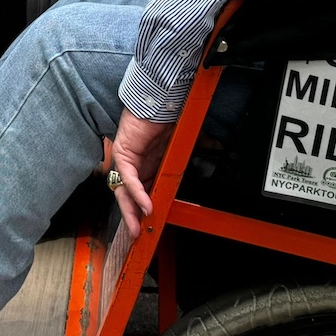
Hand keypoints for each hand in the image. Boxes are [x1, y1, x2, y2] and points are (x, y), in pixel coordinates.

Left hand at [109, 112, 173, 236]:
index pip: (140, 193)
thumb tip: (212, 158)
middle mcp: (134, 164)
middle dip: (132, 217)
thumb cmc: (167, 120)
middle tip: (138, 235)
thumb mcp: (177, 150)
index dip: (142, 210)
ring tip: (138, 227)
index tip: (149, 225)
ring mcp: (126, 159)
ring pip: (124, 190)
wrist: (158, 101)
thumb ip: (185, 163)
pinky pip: (128, 177)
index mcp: (146, 166)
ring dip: (131, 210)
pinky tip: (145, 204)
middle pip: (127, 196)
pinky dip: (137, 192)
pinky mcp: (123, 153)